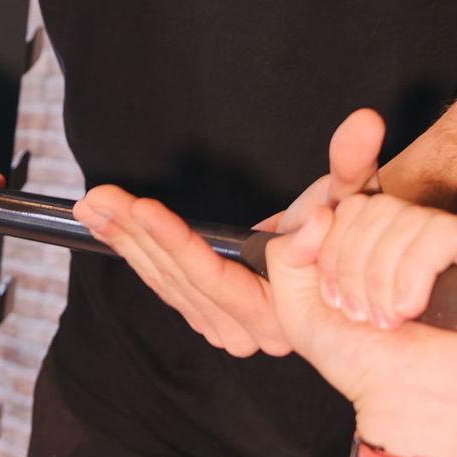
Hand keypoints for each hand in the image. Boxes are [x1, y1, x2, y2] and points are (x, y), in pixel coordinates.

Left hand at [71, 114, 382, 358]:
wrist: (345, 257)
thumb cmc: (348, 228)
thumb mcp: (355, 193)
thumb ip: (354, 162)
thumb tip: (364, 124)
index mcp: (283, 313)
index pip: (216, 276)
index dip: (176, 242)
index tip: (143, 207)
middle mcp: (249, 332)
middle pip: (179, 280)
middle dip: (135, 234)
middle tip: (99, 196)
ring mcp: (224, 329)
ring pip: (163, 283)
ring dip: (124, 241)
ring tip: (92, 205)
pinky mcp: (207, 317)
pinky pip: (162, 285)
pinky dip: (133, 252)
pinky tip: (107, 225)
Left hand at [264, 117, 456, 456]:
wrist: (411, 410)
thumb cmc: (367, 365)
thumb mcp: (299, 308)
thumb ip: (286, 254)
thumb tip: (322, 212)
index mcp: (384, 240)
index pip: (351, 206)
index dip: (332, 251)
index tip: (335, 298)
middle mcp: (423, 235)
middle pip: (375, 208)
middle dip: (354, 267)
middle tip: (362, 314)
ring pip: (406, 219)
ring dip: (383, 278)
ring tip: (389, 320)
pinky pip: (443, 233)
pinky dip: (415, 274)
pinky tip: (413, 309)